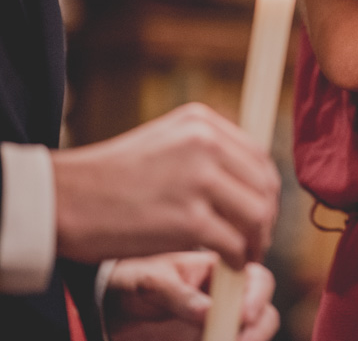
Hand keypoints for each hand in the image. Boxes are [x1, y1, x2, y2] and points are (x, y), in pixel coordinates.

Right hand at [53, 103, 280, 268]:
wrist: (63, 200)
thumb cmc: (112, 178)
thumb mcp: (165, 140)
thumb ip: (206, 149)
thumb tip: (250, 176)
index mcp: (201, 122)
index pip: (259, 157)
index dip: (266, 190)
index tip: (260, 211)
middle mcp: (204, 143)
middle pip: (264, 185)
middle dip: (266, 218)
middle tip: (257, 239)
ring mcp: (198, 180)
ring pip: (257, 214)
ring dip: (257, 240)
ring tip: (246, 253)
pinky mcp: (188, 220)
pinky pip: (234, 243)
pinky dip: (238, 258)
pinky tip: (230, 264)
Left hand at [104, 251, 278, 340]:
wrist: (108, 307)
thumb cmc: (131, 280)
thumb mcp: (149, 280)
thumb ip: (177, 293)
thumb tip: (206, 310)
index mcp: (220, 271)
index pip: (256, 278)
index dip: (257, 296)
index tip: (244, 315)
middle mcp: (226, 298)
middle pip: (263, 313)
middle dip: (258, 329)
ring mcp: (219, 324)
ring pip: (252, 336)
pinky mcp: (211, 338)